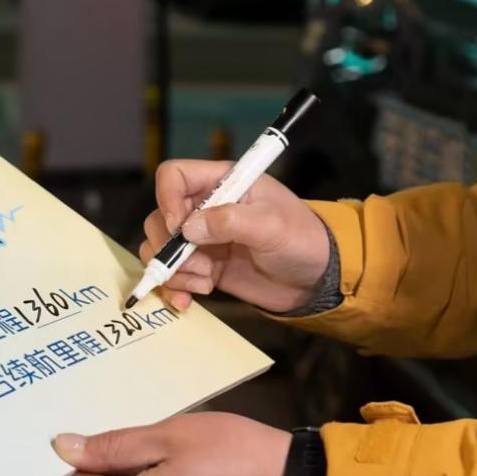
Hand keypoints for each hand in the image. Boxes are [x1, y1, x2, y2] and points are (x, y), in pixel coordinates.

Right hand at [140, 160, 330, 312]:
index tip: (180, 228)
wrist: (317, 279)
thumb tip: (188, 228)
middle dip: (170, 246)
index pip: (174, 175)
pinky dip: (174, 288)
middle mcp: (205, 207)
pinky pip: (171, 273)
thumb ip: (230, 221)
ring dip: (174, 270)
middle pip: (159, 216)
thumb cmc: (302, 240)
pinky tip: (188, 300)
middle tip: (199, 264)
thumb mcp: (271, 225)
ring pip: (160, 248)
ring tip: (206, 281)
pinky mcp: (203, 265)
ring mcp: (202, 239)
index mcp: (223, 182)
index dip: (167, 199)